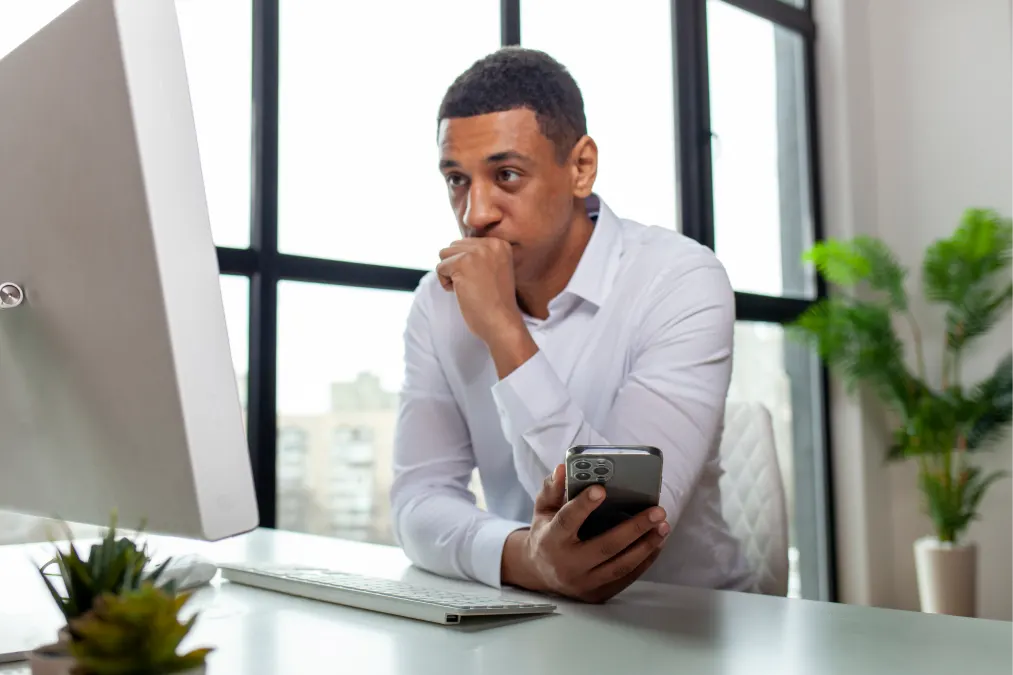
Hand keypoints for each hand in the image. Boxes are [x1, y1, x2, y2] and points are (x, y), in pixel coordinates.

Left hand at [437, 238, 537, 376]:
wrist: (502, 322)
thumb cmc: (495, 303)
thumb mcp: (494, 270)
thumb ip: (479, 255)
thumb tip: (451, 248)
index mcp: (500, 243)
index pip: (466, 243)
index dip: (467, 266)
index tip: (483, 281)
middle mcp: (490, 243)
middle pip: (454, 246)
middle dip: (456, 267)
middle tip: (475, 286)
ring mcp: (476, 252)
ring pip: (444, 254)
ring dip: (450, 273)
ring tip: (468, 287)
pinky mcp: (462, 263)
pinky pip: (440, 268)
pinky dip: (446, 283)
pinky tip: (462, 292)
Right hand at [501, 465, 669, 602]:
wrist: (539, 574)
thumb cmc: (546, 534)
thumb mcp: (543, 510)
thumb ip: (552, 489)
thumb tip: (563, 468)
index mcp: (551, 540)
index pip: (567, 521)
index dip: (584, 505)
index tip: (602, 488)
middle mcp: (567, 565)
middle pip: (605, 547)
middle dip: (634, 528)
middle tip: (657, 511)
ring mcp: (583, 583)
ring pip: (620, 565)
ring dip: (646, 546)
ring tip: (663, 526)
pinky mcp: (596, 594)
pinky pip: (625, 578)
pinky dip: (644, 561)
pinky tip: (657, 544)